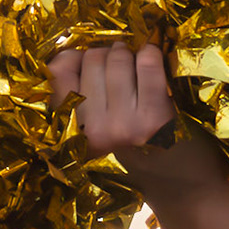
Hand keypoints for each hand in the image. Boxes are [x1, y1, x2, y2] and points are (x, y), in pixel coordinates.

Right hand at [48, 43, 173, 154]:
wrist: (169, 174)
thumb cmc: (126, 145)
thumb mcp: (88, 127)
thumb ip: (73, 92)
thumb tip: (76, 53)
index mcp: (70, 131)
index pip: (60, 72)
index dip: (75, 57)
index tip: (89, 61)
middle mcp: (93, 128)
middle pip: (93, 59)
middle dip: (107, 54)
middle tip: (118, 61)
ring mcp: (123, 122)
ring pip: (119, 59)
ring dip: (129, 53)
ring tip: (134, 62)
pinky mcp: (153, 116)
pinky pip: (147, 64)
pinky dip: (151, 54)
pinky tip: (151, 58)